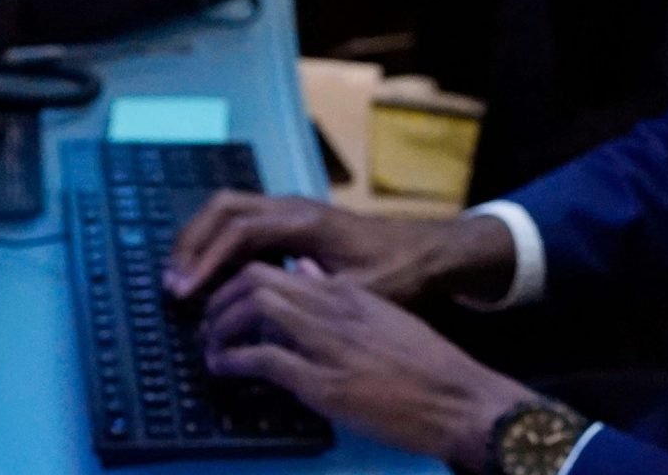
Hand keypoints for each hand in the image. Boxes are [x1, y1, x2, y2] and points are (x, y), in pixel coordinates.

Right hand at [164, 192, 513, 304]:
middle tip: (170, 284)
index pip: (240, 230)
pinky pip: (241, 223)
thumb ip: (314, 294)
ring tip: (179, 280)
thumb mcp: (360, 290)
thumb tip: (265, 306)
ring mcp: (291, 211)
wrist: (429, 252)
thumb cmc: (399, 273)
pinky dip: (216, 243)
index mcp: (305, 222)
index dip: (207, 259)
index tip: (184, 290)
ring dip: (200, 240)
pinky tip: (207, 276)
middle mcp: (293, 208)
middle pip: (224, 208)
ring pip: (229, 211)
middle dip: (191, 242)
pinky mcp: (291, 222)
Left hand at [199, 262, 539, 469]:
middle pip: (256, 279)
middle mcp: (334, 308)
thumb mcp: (385, 320)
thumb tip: (303, 276)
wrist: (460, 398)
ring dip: (219, 328)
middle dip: (220, 300)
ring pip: (254, 308)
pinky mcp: (323, 381)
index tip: (227, 305)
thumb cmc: (427, 366)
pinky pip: (262, 358)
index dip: (239, 285)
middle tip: (207, 325)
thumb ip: (344, 300)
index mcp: (349, 293)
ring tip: (211, 348)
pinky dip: (232, 361)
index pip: (276, 269)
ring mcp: (328, 342)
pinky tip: (223, 370)